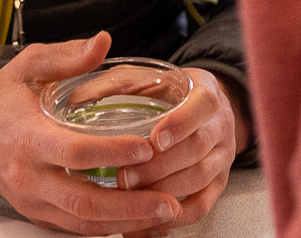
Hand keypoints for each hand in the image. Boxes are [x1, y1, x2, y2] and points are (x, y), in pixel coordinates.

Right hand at [0, 33, 239, 235]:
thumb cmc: (1, 98)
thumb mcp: (28, 66)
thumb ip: (67, 56)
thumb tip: (104, 41)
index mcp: (29, 138)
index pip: (74, 152)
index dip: (112, 152)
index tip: (148, 147)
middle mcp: (29, 177)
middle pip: (83, 200)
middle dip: (130, 205)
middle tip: (169, 201)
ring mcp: (32, 201)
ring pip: (81, 222)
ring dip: (125, 222)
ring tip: (164, 212)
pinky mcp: (36, 214)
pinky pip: (73, 228)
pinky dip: (106, 227)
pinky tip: (137, 221)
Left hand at [111, 68, 246, 224]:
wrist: (203, 110)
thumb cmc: (171, 94)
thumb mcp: (152, 78)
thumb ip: (120, 83)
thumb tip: (78, 96)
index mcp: (206, 93)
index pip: (202, 106)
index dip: (180, 124)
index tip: (154, 140)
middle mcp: (219, 125)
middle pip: (197, 147)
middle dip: (160, 166)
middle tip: (125, 178)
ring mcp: (222, 156)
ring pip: (200, 178)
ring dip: (164, 191)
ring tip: (130, 199)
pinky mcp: (218, 183)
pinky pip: (202, 205)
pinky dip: (177, 216)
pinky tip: (151, 221)